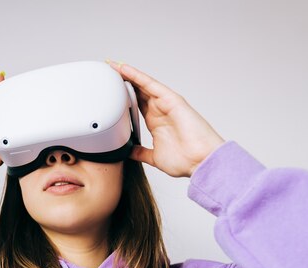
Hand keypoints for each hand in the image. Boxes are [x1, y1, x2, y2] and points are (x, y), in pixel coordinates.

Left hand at [107, 60, 225, 176]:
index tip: (108, 91)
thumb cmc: (185, 160)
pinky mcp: (172, 100)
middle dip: (122, 81)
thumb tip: (129, 152)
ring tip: (112, 66)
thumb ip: (141, 152)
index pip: (136, 104)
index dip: (122, 96)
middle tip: (107, 72)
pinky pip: (151, 85)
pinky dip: (137, 76)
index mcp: (156, 122)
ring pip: (142, 84)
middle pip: (138, 91)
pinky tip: (125, 69)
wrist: (201, 162)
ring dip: (127, 74)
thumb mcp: (154, 157)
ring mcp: (166, 104)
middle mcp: (160, 111)